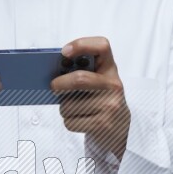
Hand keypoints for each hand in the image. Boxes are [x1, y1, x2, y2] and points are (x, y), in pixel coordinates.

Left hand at [51, 37, 130, 159]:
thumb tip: (52, 75)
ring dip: (64, 108)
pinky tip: (81, 120)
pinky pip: (71, 122)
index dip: (81, 45)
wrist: (120, 128)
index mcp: (110, 69)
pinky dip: (69, 122)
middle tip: (54, 87)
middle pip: (79, 79)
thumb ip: (80, 72)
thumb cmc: (100, 99)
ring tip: (75, 109)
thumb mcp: (97, 81)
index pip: (102, 46)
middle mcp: (113, 85)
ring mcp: (110, 106)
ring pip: (69, 105)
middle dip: (59, 84)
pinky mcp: (103, 125)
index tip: (64, 52)